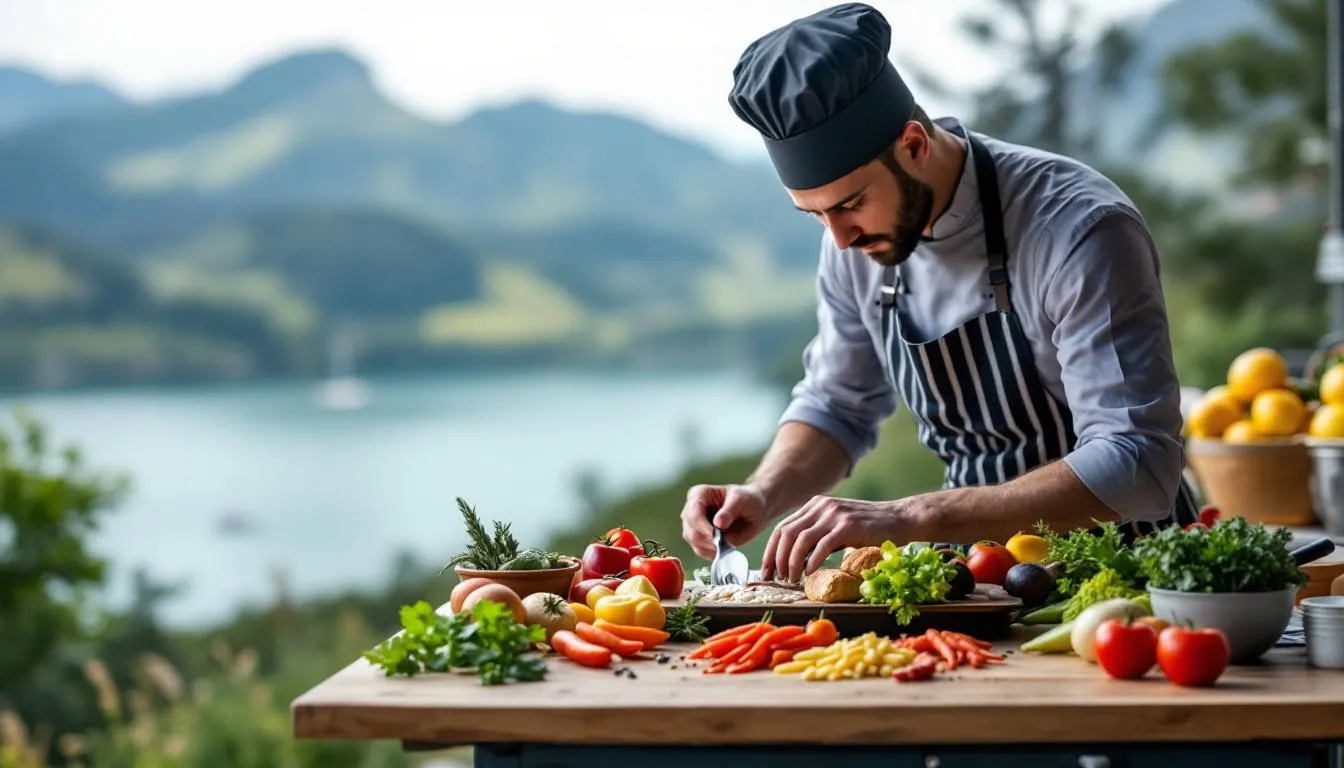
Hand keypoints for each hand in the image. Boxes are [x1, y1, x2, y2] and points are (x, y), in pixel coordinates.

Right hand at [680, 484, 768, 560]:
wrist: (754, 510)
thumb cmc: (747, 499)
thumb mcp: (742, 500)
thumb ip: (730, 510)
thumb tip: (718, 523)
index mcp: (698, 494)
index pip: (693, 515)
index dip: (703, 527)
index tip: (718, 536)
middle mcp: (691, 510)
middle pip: (691, 532)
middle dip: (709, 540)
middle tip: (727, 543)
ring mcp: (693, 526)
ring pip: (694, 543)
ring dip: (712, 548)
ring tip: (729, 543)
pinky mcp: (699, 539)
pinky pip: (701, 551)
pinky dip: (714, 553)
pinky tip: (726, 547)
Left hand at [760, 496, 910, 583]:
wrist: (900, 518)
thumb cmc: (869, 529)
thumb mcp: (837, 528)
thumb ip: (817, 538)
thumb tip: (794, 562)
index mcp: (815, 505)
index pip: (782, 528)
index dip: (770, 551)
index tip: (766, 572)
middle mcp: (821, 506)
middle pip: (786, 533)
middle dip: (776, 559)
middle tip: (777, 579)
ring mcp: (834, 514)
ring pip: (800, 539)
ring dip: (791, 563)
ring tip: (792, 579)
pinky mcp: (848, 525)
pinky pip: (822, 545)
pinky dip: (812, 561)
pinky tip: (810, 573)